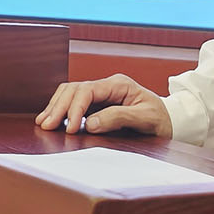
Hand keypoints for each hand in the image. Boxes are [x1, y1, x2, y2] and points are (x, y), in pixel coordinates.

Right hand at [35, 73, 173, 138]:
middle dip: (59, 106)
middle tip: (46, 125)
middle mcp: (107, 85)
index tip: (70, 128)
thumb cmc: (160, 119)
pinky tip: (51, 119)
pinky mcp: (97, 104)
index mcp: (118, 84)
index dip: (75, 108)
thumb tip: (89, 124)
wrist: (170, 121)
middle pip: (75, 89)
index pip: (88, 90)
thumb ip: (118, 118)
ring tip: (43, 122)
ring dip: (56, 106)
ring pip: (71, 93)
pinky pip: (74, 102)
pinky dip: (61, 109)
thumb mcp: (145, 119)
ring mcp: (101, 94)